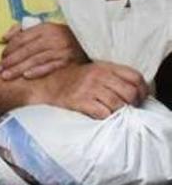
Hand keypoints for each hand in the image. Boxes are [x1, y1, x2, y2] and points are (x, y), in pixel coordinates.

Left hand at [0, 22, 86, 79]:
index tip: (1, 56)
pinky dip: (37, 71)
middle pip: (26, 50)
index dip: (9, 48)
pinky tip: (26, 76)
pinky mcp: (68, 62)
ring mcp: (61, 50)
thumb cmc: (60, 37)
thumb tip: (5, 38)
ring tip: (6, 76)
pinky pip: (50, 67)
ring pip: (35, 60)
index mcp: (45, 28)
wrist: (88, 44)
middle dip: (10, 60)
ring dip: (19, 68)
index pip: (22, 38)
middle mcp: (52, 38)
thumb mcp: (44, 29)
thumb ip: (23, 31)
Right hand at [33, 61, 148, 118]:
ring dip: (119, 113)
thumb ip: (110, 75)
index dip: (142, 89)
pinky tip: (100, 116)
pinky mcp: (79, 100)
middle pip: (129, 92)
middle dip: (132, 104)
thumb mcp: (90, 70)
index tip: (139, 98)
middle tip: (127, 109)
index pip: (134, 76)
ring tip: (113, 114)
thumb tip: (132, 89)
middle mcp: (97, 75)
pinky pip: (103, 113)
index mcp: (103, 66)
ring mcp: (88, 88)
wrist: (44, 84)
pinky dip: (106, 117)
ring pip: (118, 104)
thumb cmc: (69, 79)